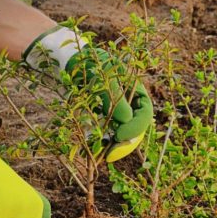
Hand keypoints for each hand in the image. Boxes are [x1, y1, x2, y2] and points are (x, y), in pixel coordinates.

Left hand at [23, 26, 153, 161]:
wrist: (72, 63)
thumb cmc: (90, 65)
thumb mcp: (104, 78)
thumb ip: (115, 98)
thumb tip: (126, 121)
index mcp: (137, 91)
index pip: (144, 114)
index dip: (135, 127)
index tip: (119, 136)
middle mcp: (131, 103)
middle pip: (136, 127)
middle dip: (125, 142)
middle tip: (111, 154)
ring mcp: (118, 111)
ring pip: (122, 133)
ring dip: (114, 145)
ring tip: (101, 155)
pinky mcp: (105, 117)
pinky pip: (108, 133)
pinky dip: (102, 141)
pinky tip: (91, 149)